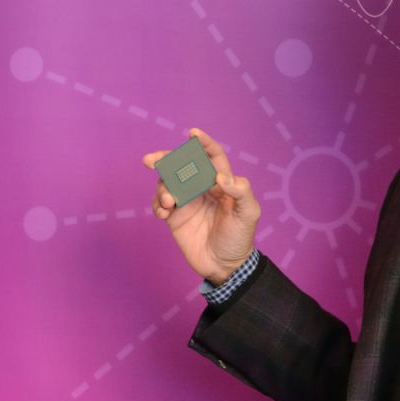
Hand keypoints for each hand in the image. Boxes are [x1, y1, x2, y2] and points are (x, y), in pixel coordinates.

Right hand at [144, 128, 260, 285]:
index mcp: (222, 182)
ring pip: (168, 183)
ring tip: (169, 202)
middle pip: (182, 166)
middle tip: (151, 160)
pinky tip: (163, 213)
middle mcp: (202, 188)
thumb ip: (241, 192)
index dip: (204, 143)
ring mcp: (187, 202)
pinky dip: (157, 204)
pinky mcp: (175, 217)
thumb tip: (221, 177)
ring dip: (163, 188)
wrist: (225, 266)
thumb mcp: (249, 214)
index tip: (193, 134)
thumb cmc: (240, 237)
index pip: (212, 156)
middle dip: (166, 159)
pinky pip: (160, 204)